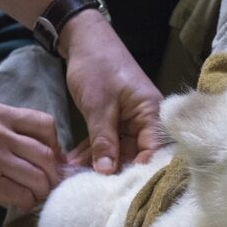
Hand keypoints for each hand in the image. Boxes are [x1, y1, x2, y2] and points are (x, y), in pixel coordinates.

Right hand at [0, 103, 63, 210]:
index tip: (52, 158)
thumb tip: (45, 151)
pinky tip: (21, 203)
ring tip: (36, 195)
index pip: (45, 124)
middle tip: (50, 183)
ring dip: (42, 191)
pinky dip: (27, 202)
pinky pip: (23, 195)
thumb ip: (8, 130)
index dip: (55, 145)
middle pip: (46, 155)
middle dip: (53, 173)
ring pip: (38, 178)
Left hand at [58, 10, 162, 173]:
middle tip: (90, 185)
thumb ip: (104, 140)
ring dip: (98, 161)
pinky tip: (74, 162)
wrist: (83, 40)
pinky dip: (92, 150)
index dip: (138, 168)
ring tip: (76, 176)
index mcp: (151, 113)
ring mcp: (129, 120)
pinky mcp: (114, 120)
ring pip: (117, 148)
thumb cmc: (98, 68)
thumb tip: (107, 171)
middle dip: (113, 168)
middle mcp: (145, 119)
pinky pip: (106, 140)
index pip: (152, 148)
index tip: (119, 186)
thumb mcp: (99, 106)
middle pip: (134, 152)